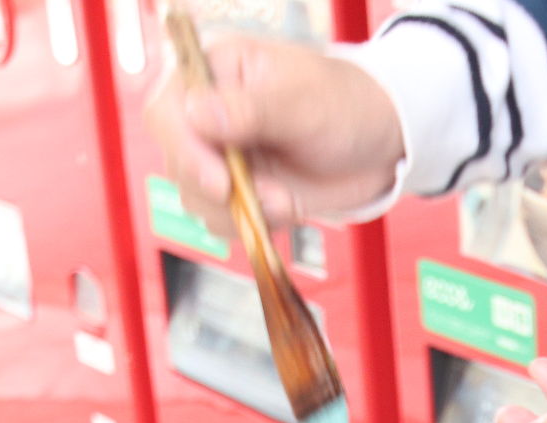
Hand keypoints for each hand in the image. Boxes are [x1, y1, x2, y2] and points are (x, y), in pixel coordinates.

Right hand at [143, 34, 403, 231]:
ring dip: (241, 212)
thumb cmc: (346, 105)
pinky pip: (220, 220)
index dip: (185, 151)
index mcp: (215, 72)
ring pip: (196, 199)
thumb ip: (252, 110)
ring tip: (288, 201)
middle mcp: (207, 114)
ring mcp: (220, 155)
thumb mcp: (305, 103)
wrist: (379, 143)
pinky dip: (251, 225)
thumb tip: (197, 113)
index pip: (167, 111)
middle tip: (276, 196)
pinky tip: (285, 209)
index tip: (221, 181)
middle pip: (178, 162)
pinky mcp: (236, 190)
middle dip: (225, 191)